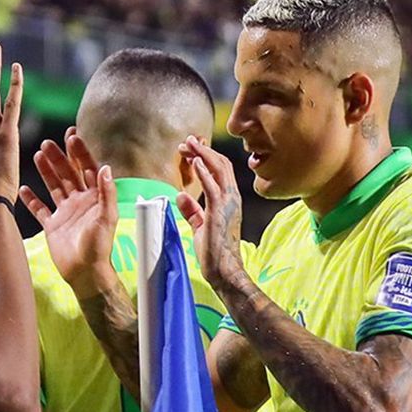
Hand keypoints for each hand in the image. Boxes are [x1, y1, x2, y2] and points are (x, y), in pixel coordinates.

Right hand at [20, 130, 119, 296]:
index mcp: (94, 198)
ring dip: (46, 172)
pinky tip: (23, 188)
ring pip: (54, 187)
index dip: (80, 152)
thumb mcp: (106, 217)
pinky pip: (40, 209)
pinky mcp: (52, 226)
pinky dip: (32, 199)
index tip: (71, 136)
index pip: (87, 169)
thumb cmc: (99, 246)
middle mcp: (79, 202)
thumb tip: (105, 167)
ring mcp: (65, 213)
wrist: (85, 272)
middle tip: (48, 143)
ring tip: (37, 155)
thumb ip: (106, 192)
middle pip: (68, 174)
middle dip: (59, 158)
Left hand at [176, 135, 246, 286]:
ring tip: (188, 144)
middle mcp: (232, 197)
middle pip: (220, 164)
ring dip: (202, 154)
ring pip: (218, 169)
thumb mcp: (201, 225)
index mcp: (228, 200)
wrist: (224, 270)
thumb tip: (180, 195)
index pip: (219, 170)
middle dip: (202, 150)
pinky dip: (204, 171)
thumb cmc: (214, 251)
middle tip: (186, 141)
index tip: (189, 150)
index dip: (205, 157)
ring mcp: (228, 203)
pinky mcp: (219, 212)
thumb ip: (192, 210)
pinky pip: (212, 186)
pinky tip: (195, 160)